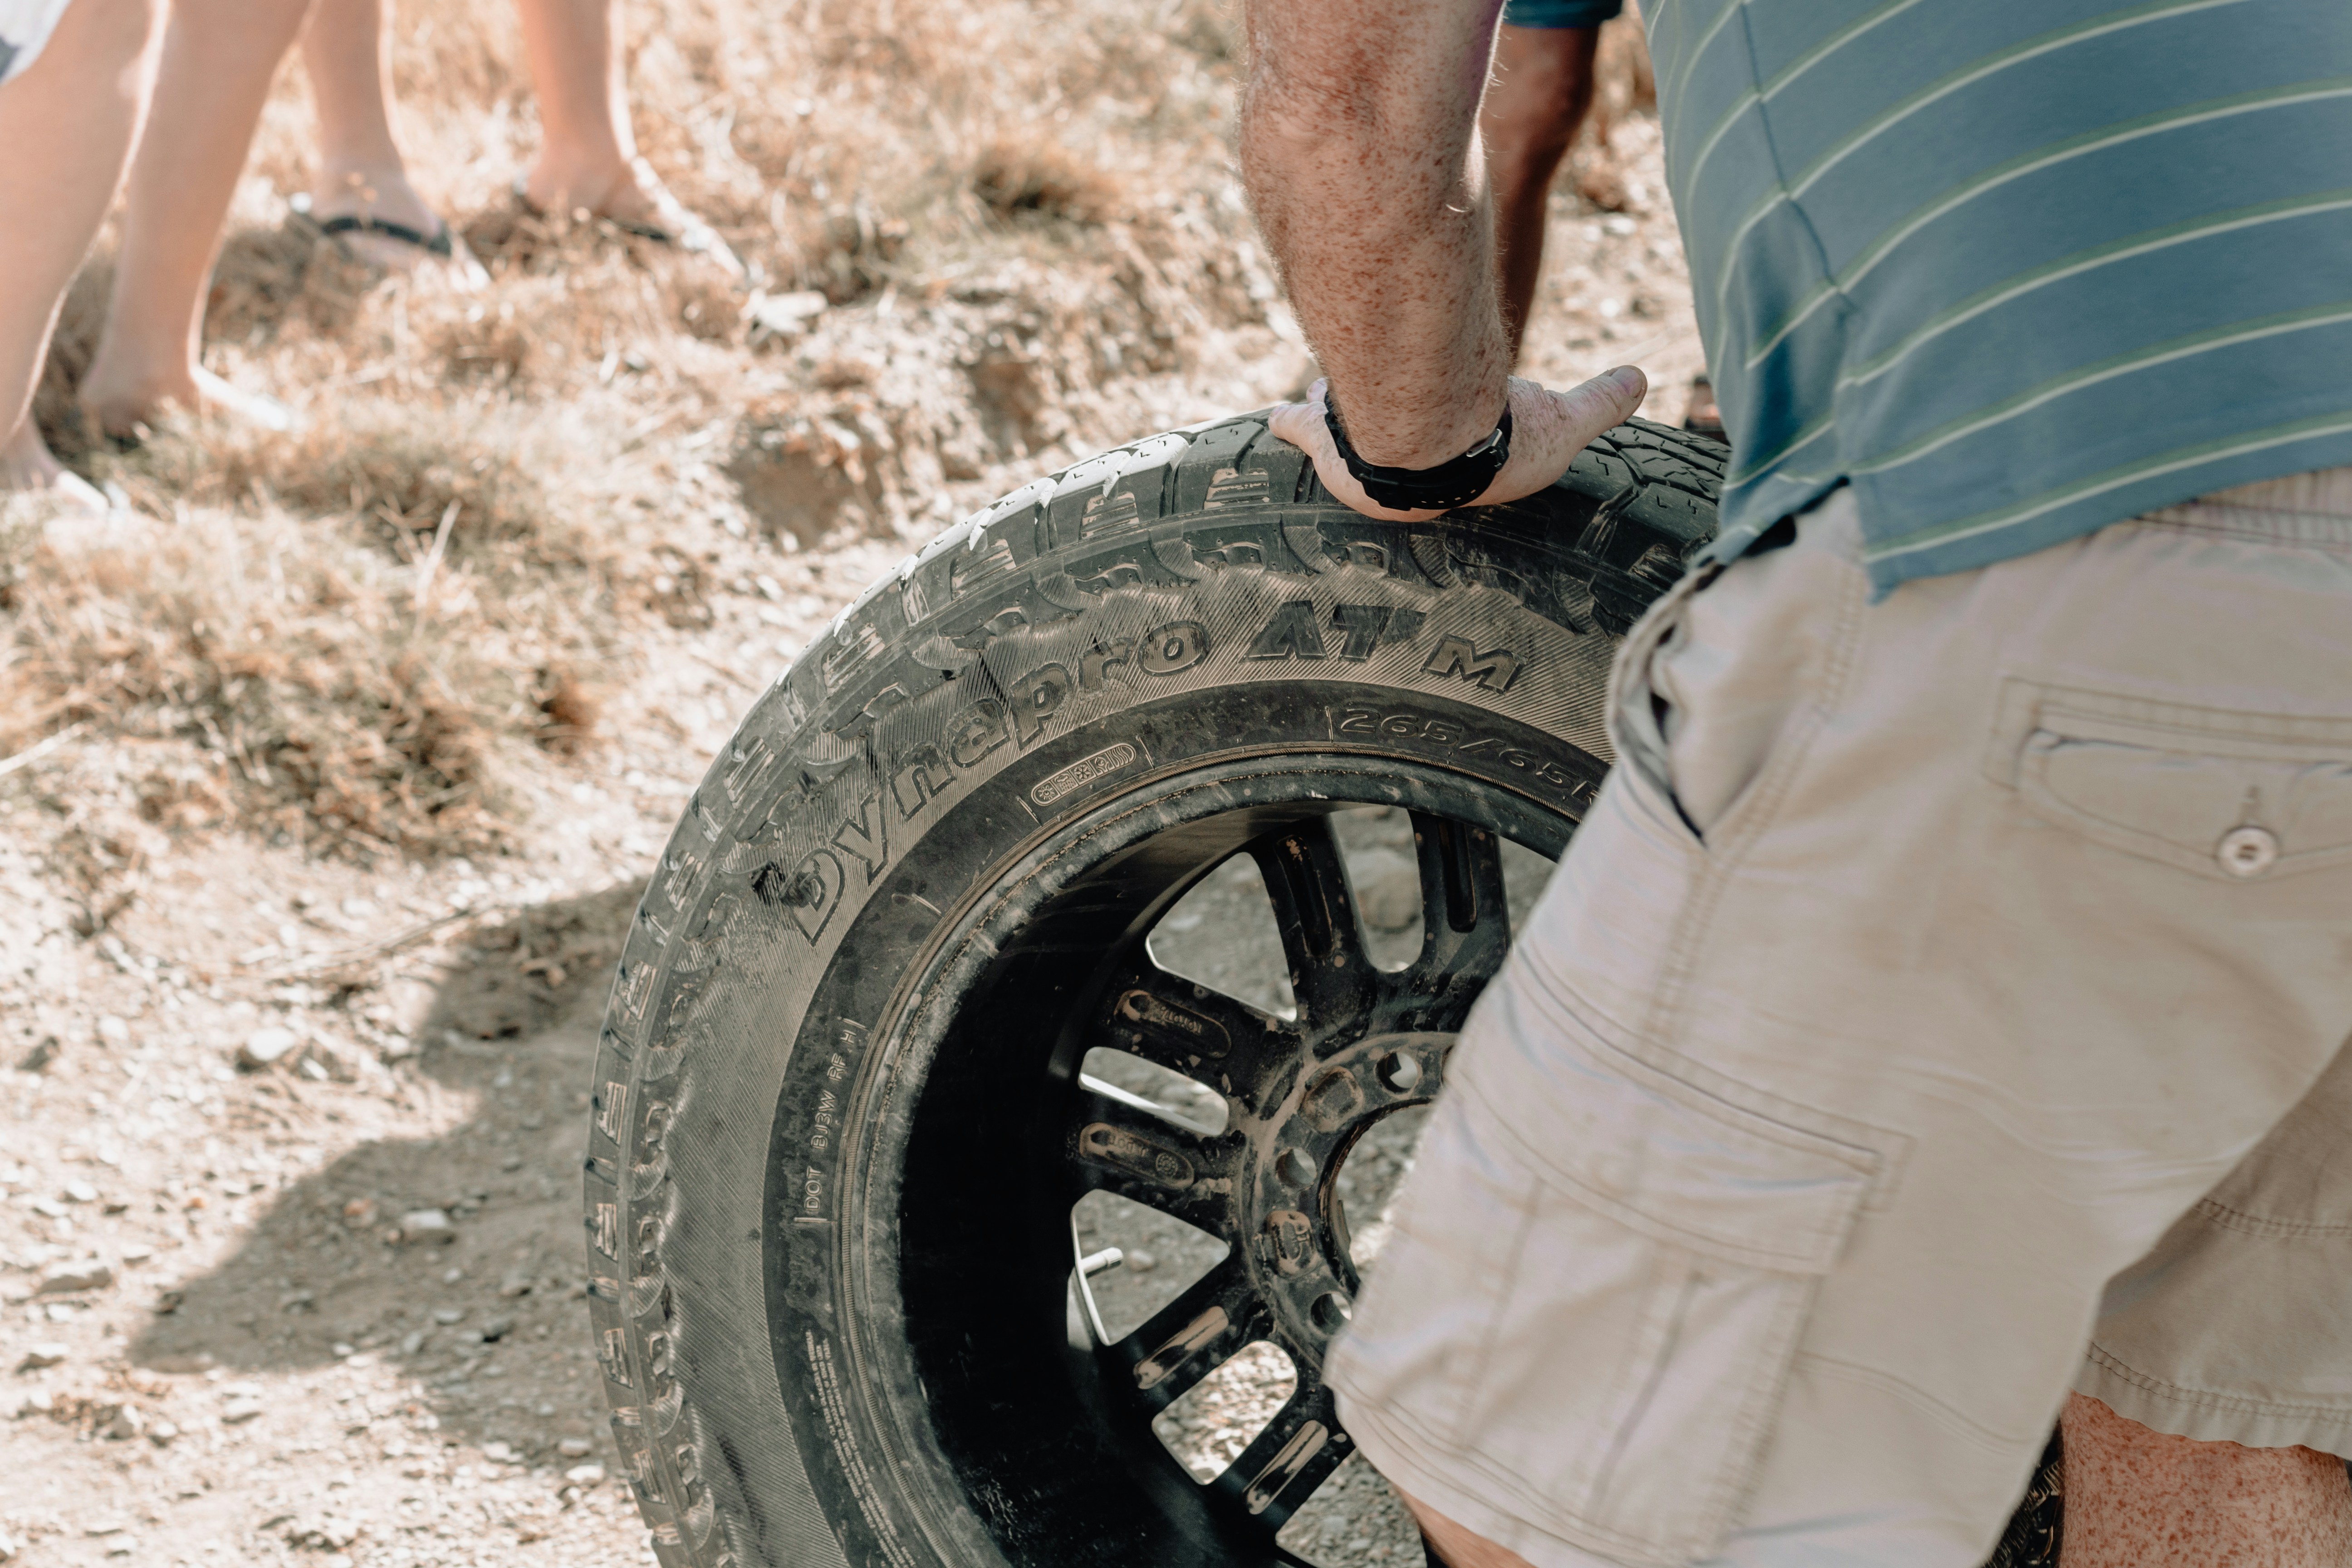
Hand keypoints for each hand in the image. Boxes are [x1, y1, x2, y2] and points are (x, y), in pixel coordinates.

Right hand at [1269, 367, 1647, 521]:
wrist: (1428, 439)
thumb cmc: (1495, 448)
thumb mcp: (1561, 423)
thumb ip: (1599, 402)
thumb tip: (1643, 379)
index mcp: (1453, 489)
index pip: (1452, 476)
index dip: (1453, 462)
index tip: (1452, 454)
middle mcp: (1400, 487)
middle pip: (1390, 462)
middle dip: (1388, 449)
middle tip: (1388, 441)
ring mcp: (1357, 458)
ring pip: (1346, 436)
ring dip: (1344, 423)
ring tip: (1331, 414)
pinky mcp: (1322, 434)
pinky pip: (1301, 428)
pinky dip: (1290, 425)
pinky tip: (1275, 423)